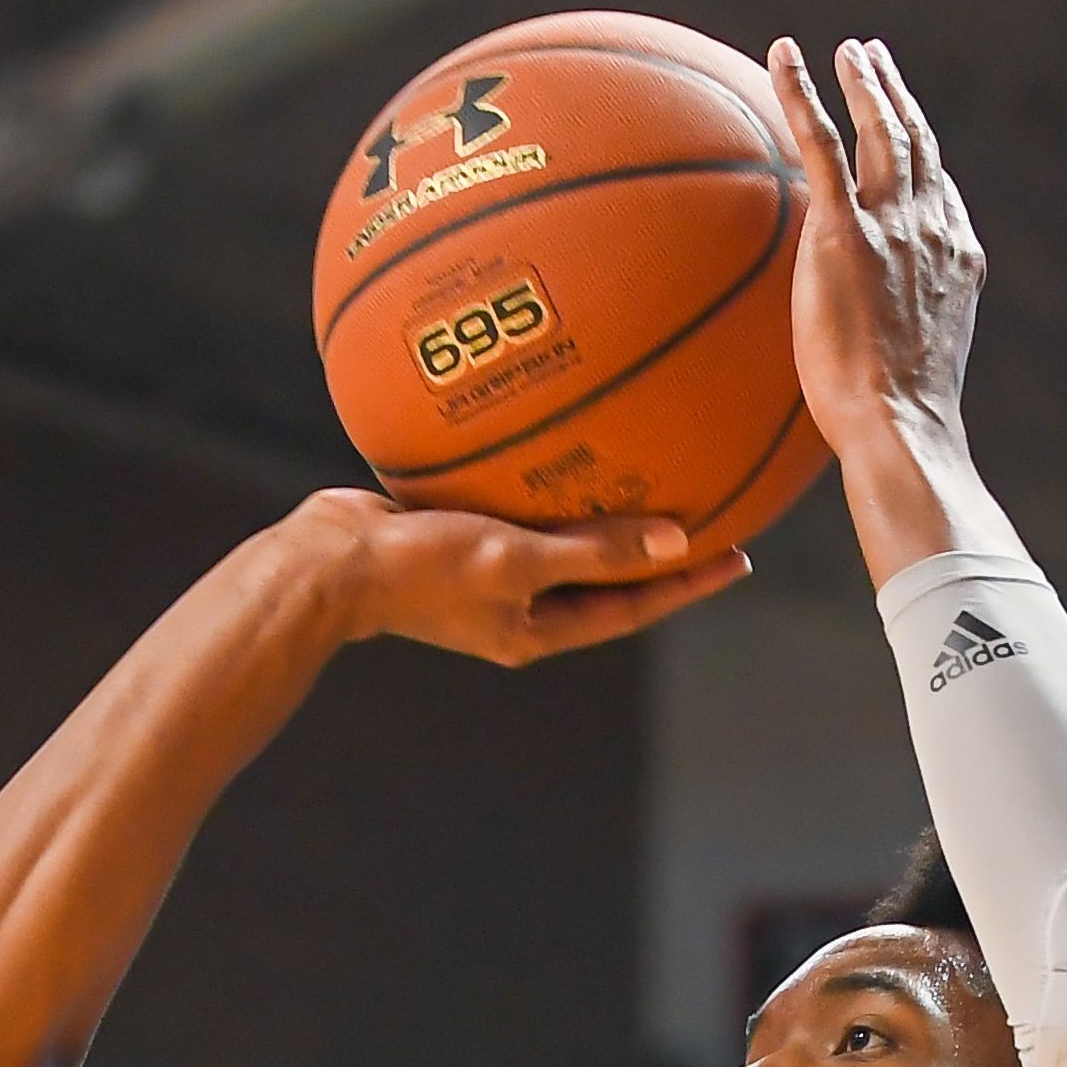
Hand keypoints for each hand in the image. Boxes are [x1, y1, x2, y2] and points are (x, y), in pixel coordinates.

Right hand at [281, 488, 748, 665]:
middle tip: (714, 512)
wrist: (327, 561)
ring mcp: (487, 573)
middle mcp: (517, 607)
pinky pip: (522, 506)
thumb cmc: (419, 570)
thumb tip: (679, 541)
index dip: (687, 582)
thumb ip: (597, 550)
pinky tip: (568, 436)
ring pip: (565, 541)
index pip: (633, 608)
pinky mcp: (459, 534)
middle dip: (658, 550)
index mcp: (535, 630)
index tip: (739, 554)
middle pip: (606, 578)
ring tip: (653, 473)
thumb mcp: (515, 560)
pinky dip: (551, 479)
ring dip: (607, 513)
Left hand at [765, 35, 981, 471]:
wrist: (900, 424)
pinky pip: (821, 143)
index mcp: (956, 258)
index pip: (939, 193)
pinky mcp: (845, 230)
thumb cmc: (899, 424)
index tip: (906, 133)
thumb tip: (875, 360)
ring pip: (883, 130)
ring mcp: (892, 224)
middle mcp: (932, 227)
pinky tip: (784, 55)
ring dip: (866, 83)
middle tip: (875, 60)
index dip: (922, 159)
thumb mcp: (912, 372)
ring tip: (850, 52)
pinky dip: (801, 93)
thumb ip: (899, 338)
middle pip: (917, 143)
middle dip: (897, 96)